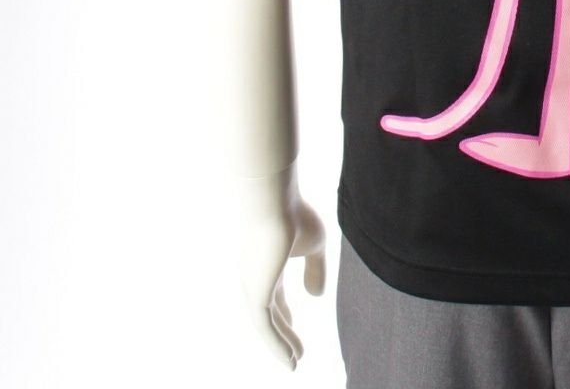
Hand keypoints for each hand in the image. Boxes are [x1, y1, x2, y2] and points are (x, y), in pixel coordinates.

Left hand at [236, 177, 326, 370]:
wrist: (275, 204)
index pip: (275, 296)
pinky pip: (266, 328)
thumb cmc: (296, 217)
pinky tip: (289, 358)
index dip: (285, 315)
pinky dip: (277, 345)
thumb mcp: (315, 244)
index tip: (293, 328)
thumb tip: (316, 296)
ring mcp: (253, 288)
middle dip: (282, 335)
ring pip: (268, 325)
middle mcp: (256, 279)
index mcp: (269, 265)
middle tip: (293, 356)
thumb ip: (316, 269)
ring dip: (281, 345)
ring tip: (294, 364)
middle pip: (270, 315)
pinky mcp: (255, 295)